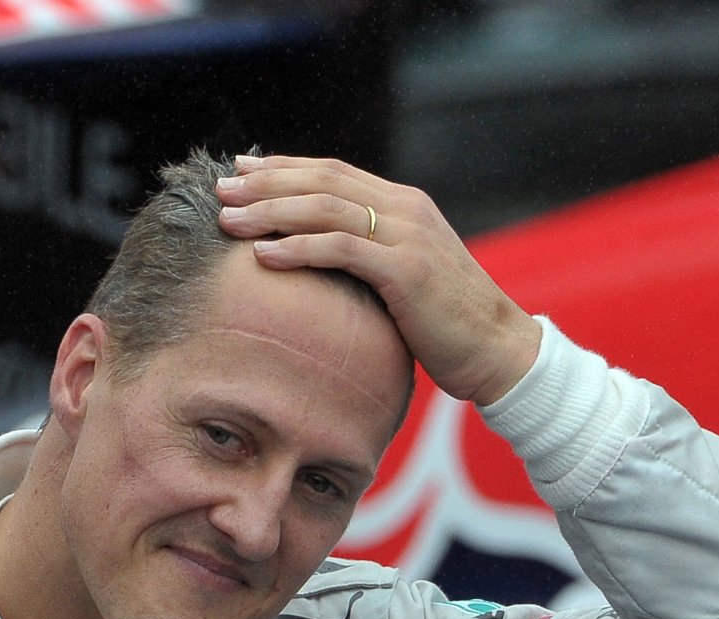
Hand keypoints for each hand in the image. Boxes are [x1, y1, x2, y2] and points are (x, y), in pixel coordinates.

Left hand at [216, 154, 541, 405]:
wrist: (497, 351)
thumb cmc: (444, 324)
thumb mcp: (403, 276)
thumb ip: (370, 255)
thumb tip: (319, 257)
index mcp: (404, 204)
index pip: (332, 172)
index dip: (283, 168)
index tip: (240, 170)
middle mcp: (405, 209)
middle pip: (322, 181)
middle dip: (266, 183)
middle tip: (221, 190)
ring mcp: (408, 236)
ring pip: (326, 208)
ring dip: (271, 212)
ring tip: (229, 220)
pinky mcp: (407, 270)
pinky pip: (342, 249)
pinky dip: (299, 248)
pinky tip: (263, 255)